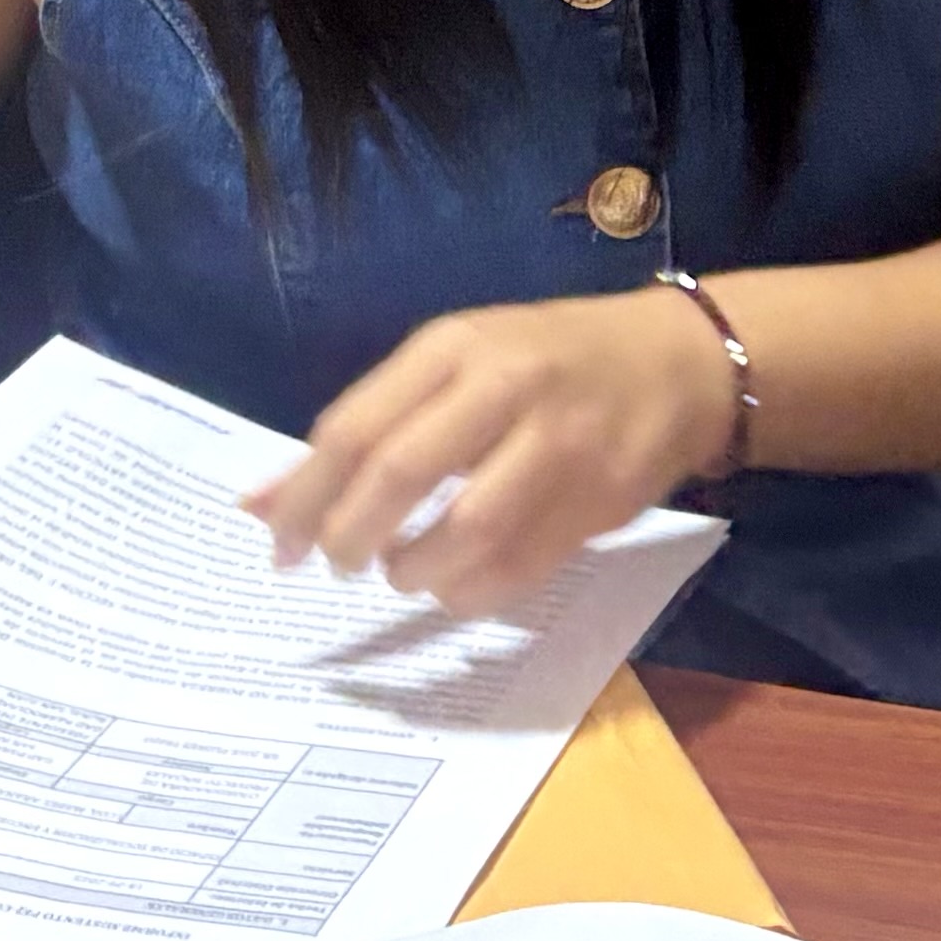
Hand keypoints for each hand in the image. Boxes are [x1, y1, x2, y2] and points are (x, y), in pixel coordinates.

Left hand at [248, 289, 743, 617]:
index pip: (355, 427)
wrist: (680, 363)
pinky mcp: (600, 500)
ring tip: (401, 573)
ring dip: (415, 570)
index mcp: (455, 347)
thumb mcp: (456, 365)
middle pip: (402, 472)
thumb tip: (260, 504)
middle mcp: (506, 386)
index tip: (277, 542)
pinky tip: (455, 588)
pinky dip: (472, 593)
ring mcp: (560, 444)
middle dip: (351, 535)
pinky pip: (521, 568)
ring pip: (466, 530)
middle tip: (337, 564)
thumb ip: (368, 427)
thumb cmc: (546, 361)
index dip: (304, 496)